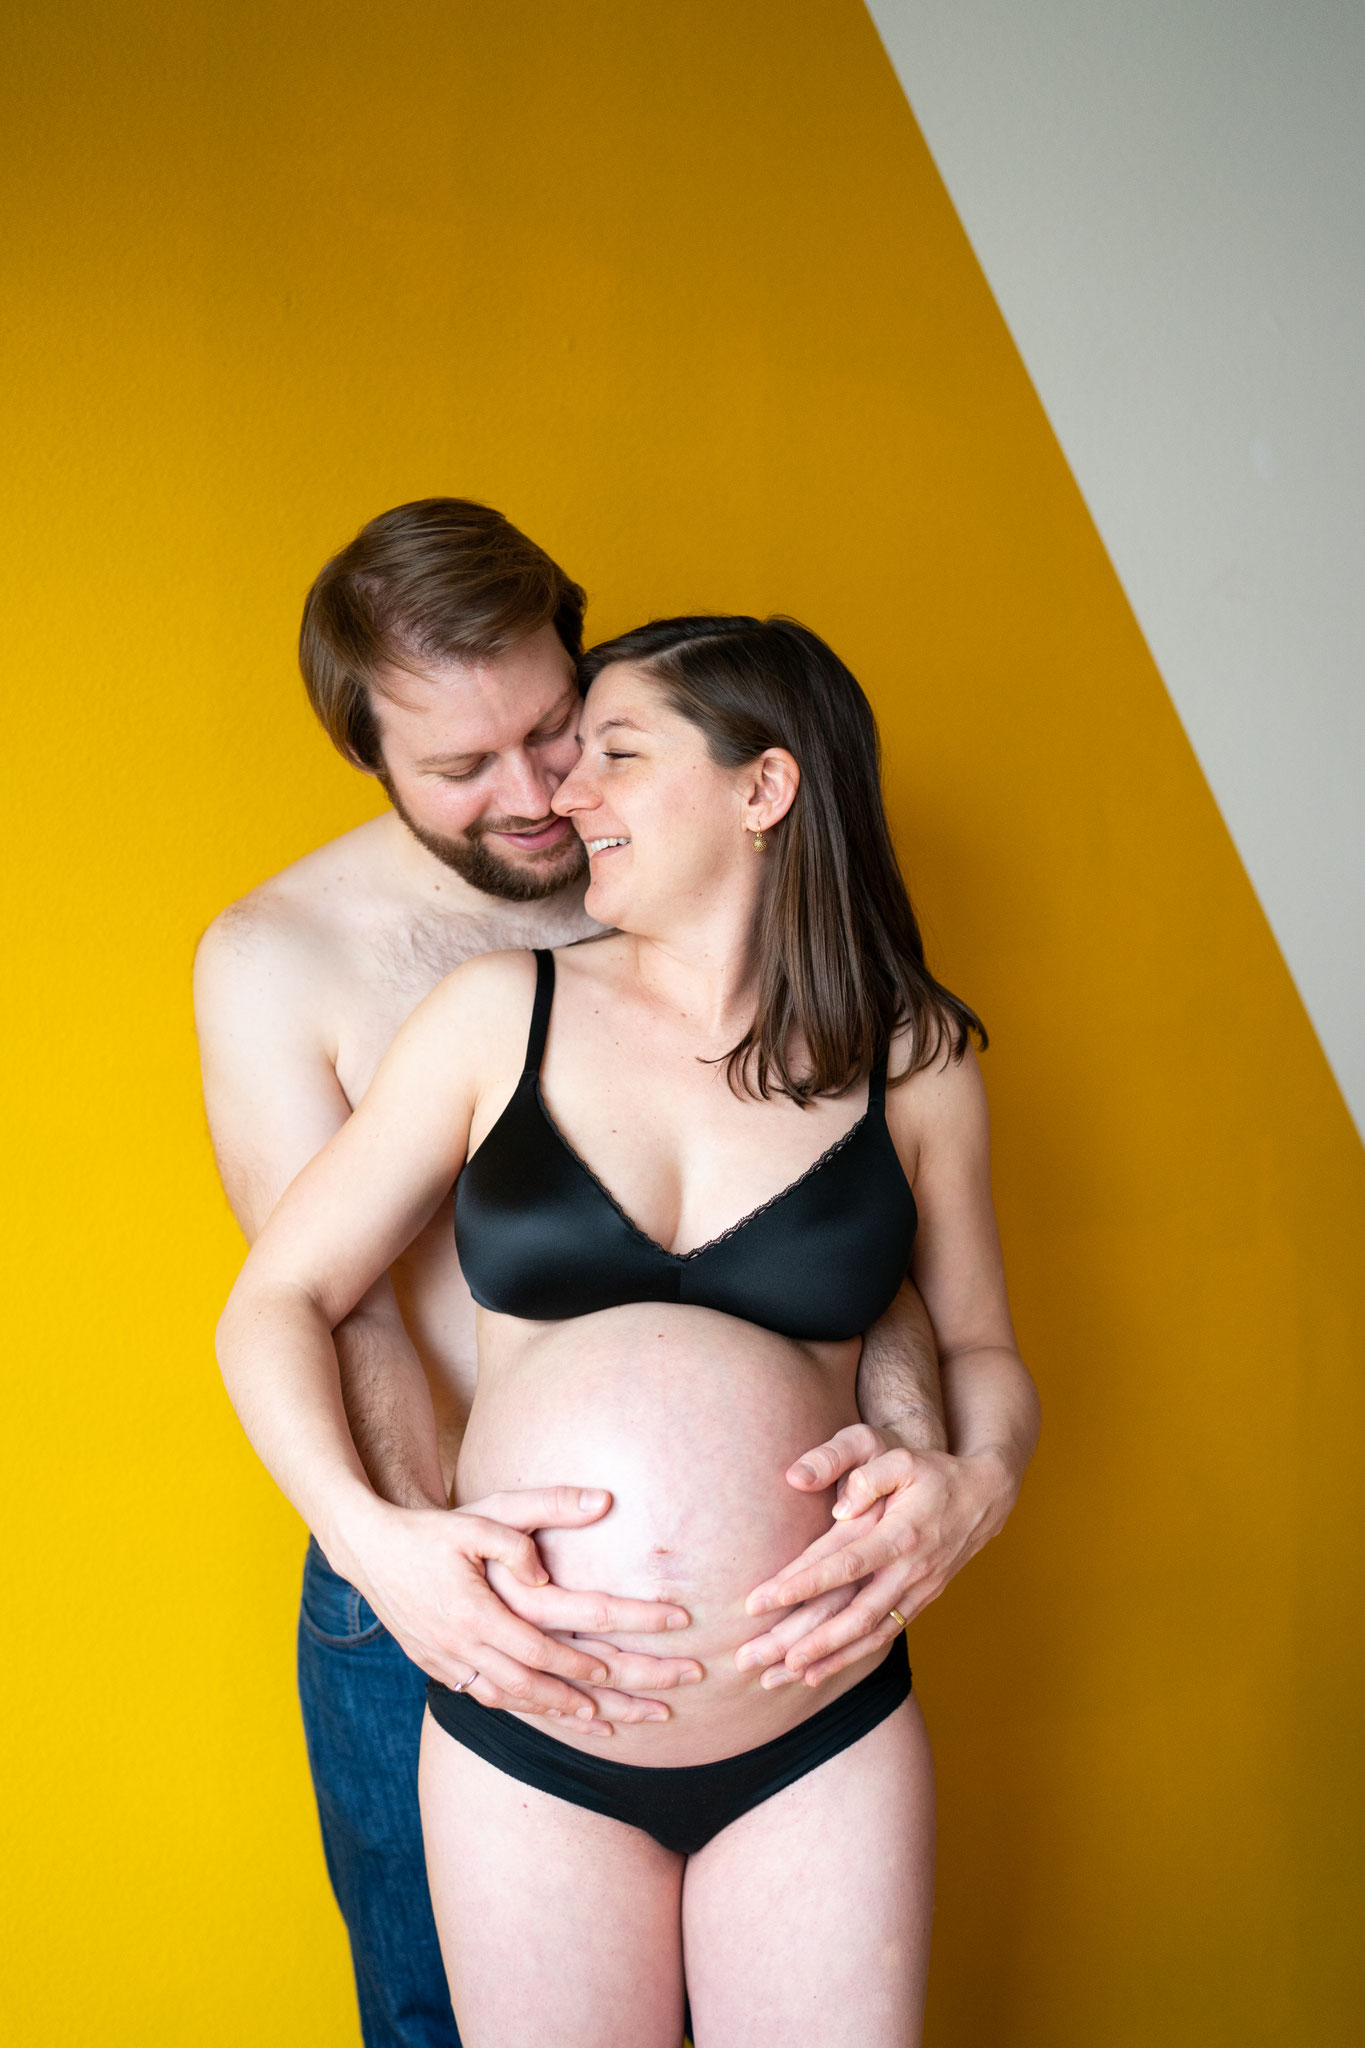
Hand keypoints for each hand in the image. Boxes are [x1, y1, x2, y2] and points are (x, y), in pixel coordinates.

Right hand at [337, 1486, 698, 1730]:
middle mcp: (465, 1646)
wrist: (368, 1551)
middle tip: (650, 1710)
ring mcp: (450, 1663)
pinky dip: (524, 1710)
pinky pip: (488, 1699)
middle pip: (539, 1686)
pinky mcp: (440, 1668)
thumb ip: (539, 1515)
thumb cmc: (431, 1530)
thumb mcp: (482, 1514)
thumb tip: (600, 1505)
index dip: (590, 1661)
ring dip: (562, 1713)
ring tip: (610, 1724)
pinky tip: (550, 1713)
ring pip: (514, 1701)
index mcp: (479, 1612)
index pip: (545, 1648)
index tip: (628, 1668)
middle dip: (599, 1700)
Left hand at [742, 1424, 1015, 1687]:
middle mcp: (908, 1570)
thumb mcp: (903, 1459)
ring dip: (824, 1659)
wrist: (985, 1498)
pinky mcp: (920, 1602)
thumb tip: (838, 1509)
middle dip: (804, 1638)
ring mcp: (916, 1591)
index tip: (759, 1600)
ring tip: (780, 1677)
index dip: (801, 1583)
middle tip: (756, 1658)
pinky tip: (817, 1673)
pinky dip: (850, 1657)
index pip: (843, 1563)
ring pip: (867, 1635)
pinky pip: (882, 1637)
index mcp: (899, 1534)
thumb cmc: (933, 1473)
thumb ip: (868, 1476)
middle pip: (852, 1614)